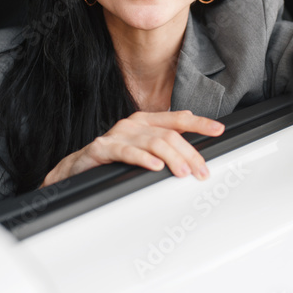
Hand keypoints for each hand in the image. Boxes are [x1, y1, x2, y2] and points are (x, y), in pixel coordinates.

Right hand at [40, 110, 224, 186]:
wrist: (75, 168)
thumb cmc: (110, 158)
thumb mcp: (140, 147)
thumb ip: (163, 139)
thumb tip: (189, 132)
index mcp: (144, 121)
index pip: (177, 119)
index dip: (199, 123)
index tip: (218, 129)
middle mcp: (132, 124)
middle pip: (169, 135)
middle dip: (190, 153)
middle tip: (202, 171)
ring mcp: (117, 135)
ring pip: (152, 142)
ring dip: (172, 158)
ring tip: (184, 172)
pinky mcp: (102, 149)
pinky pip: (126, 152)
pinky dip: (143, 159)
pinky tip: (154, 167)